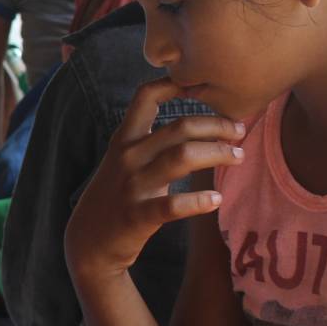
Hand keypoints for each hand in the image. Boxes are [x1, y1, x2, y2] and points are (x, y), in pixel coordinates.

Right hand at [65, 78, 243, 282]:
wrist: (88, 241)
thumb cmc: (115, 198)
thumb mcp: (123, 162)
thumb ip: (150, 143)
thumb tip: (189, 129)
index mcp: (125, 140)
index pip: (146, 97)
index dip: (174, 83)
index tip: (204, 85)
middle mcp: (128, 157)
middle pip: (180, 127)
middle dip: (217, 125)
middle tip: (239, 131)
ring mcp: (132, 185)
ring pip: (182, 157)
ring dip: (216, 154)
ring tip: (237, 157)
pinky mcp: (137, 216)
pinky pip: (172, 205)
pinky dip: (198, 201)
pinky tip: (216, 199)